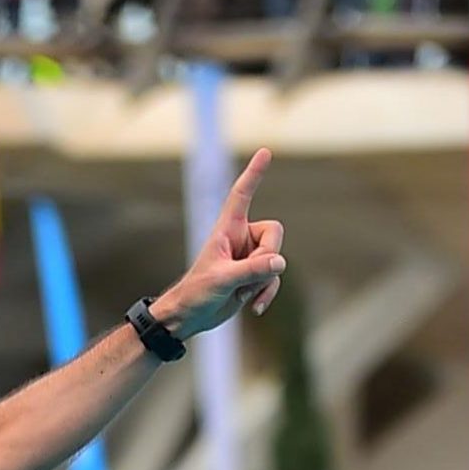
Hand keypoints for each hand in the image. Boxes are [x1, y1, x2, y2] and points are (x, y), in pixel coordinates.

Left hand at [155, 149, 285, 337]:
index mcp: (227, 229)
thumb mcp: (222, 280)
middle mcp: (241, 238)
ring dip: (263, 281)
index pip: (242, 195)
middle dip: (266, 258)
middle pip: (275, 234)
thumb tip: (280, 262)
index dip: (253, 174)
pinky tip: (255, 307)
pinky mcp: (254, 274)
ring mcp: (249, 256)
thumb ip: (251, 270)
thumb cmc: (195, 294)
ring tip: (240, 293)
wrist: (189, 318)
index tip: (265, 151)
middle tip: (244, 278)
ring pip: (276, 259)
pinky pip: (274, 277)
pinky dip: (268, 292)